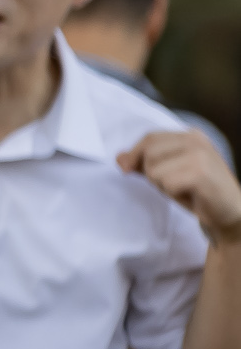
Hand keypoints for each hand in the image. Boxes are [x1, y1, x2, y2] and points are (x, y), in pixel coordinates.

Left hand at [120, 130, 240, 244]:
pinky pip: (166, 183)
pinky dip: (174, 194)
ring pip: (154, 169)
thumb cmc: (197, 193)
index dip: (135, 156)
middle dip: (153, 174)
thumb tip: (119, 157)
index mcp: (191, 135)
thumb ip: (144, 163)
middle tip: (175, 184)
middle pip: (148, 153)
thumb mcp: (167, 173)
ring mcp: (200, 154)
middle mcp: (196, 140)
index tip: (130, 170)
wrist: (229, 213)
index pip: (149, 138)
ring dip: (163, 186)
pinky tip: (191, 196)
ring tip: (184, 189)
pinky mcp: (200, 172)